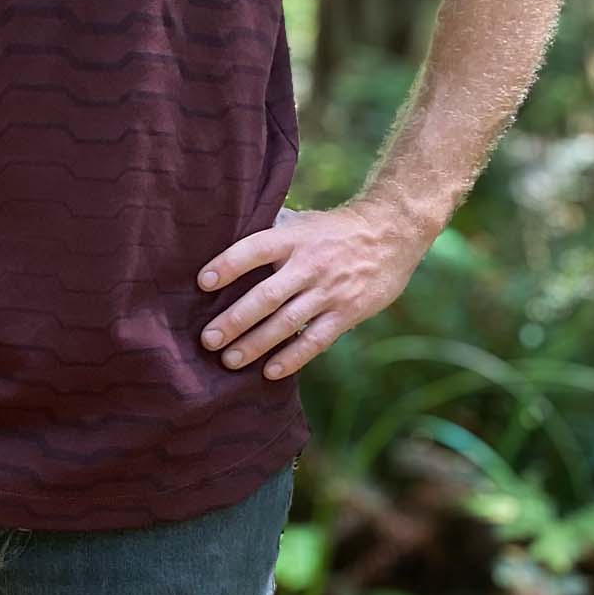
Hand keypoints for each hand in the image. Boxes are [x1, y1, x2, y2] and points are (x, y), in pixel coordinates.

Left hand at [195, 199, 429, 381]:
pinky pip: (316, 340)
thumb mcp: (303, 222)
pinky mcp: (347, 313)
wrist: (391, 233)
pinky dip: (293, 358)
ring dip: (256, 344)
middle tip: (208, 339)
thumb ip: (270, 233)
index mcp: (294, 238)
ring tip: (230, 360)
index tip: (202, 282)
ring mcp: (329, 291)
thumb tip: (224, 236)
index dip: (228, 265)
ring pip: (287, 323)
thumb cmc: (334, 230)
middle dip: (234, 320)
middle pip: (266, 296)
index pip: (255, 250)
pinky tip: (270, 372)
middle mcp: (310, 265)